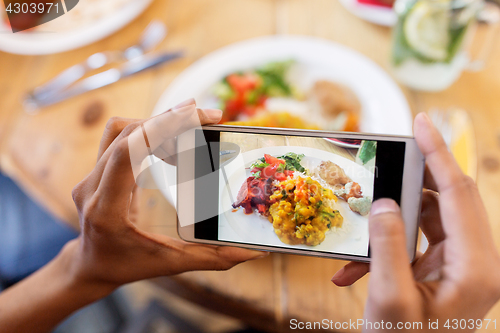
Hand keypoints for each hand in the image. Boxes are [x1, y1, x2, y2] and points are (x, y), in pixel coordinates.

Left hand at [63, 99, 267, 297]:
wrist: (90, 265)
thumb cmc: (126, 266)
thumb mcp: (170, 263)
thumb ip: (212, 257)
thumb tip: (253, 251)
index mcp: (106, 209)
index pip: (125, 153)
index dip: (158, 128)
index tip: (194, 115)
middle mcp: (93, 187)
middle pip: (127, 134)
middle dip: (170, 119)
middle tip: (209, 118)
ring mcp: (92, 175)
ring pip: (122, 130)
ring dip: (158, 124)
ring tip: (193, 131)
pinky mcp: (98, 168)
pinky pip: (121, 137)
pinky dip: (149, 132)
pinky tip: (172, 143)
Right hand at [331, 113, 499, 331]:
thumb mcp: (389, 298)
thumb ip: (387, 245)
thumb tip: (383, 202)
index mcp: (475, 266)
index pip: (457, 192)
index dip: (438, 153)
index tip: (422, 122)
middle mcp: (476, 261)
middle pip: (447, 199)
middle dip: (412, 179)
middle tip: (385, 160)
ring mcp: (461, 266)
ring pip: (429, 218)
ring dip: (392, 218)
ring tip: (362, 224)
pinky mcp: (444, 270)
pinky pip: (417, 241)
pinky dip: (388, 244)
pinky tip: (354, 268)